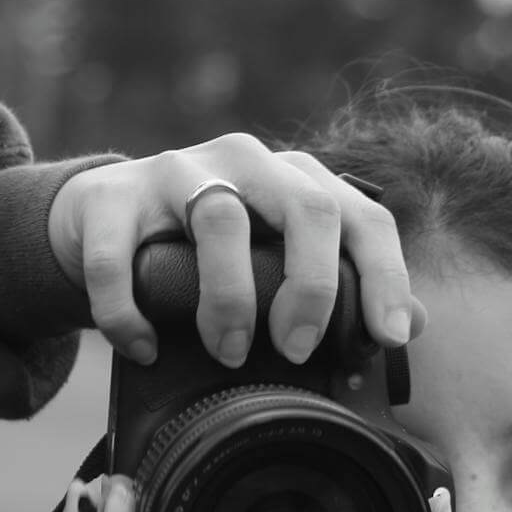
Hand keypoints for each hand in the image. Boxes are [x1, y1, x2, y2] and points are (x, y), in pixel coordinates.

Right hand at [47, 133, 426, 366]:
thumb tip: (412, 325)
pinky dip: (131, 311)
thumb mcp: (274, 258)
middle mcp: (244, 161)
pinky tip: (146, 347)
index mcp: (294, 177)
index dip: (385, 275)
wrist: (99, 218)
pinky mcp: (109, 197)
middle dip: (312, 287)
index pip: (362, 215)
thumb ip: (341, 285)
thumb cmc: (204, 248)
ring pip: (219, 218)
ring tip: (227, 350)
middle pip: (306, 206)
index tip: (386, 336)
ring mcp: (175, 170)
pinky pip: (121, 257)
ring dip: (229, 298)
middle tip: (296, 349)